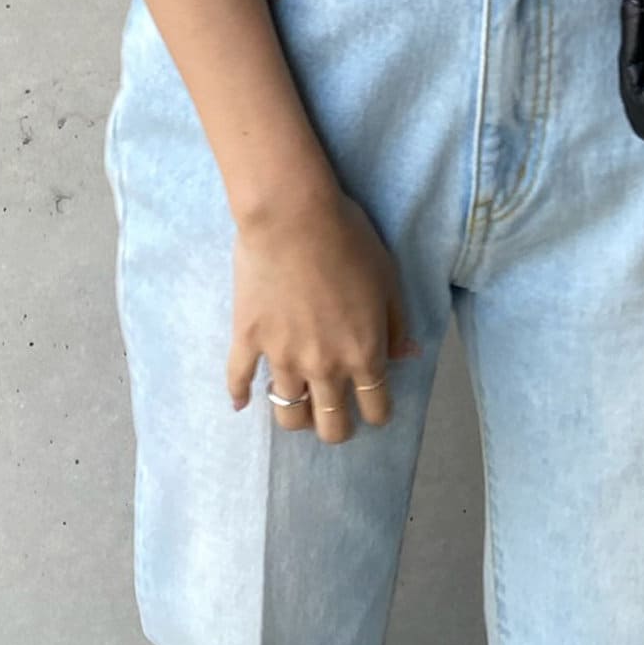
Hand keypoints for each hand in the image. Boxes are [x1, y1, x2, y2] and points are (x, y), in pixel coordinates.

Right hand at [226, 184, 421, 444]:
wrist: (293, 216)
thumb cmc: (349, 240)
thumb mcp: (389, 280)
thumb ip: (396, 324)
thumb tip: (404, 357)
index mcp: (363, 353)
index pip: (375, 408)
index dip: (377, 413)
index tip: (373, 408)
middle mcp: (324, 367)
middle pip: (331, 425)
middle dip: (336, 428)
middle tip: (335, 417)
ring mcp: (282, 357)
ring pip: (287, 413)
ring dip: (296, 417)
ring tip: (298, 407)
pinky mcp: (248, 340)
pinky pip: (239, 380)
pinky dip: (239, 394)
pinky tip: (241, 402)